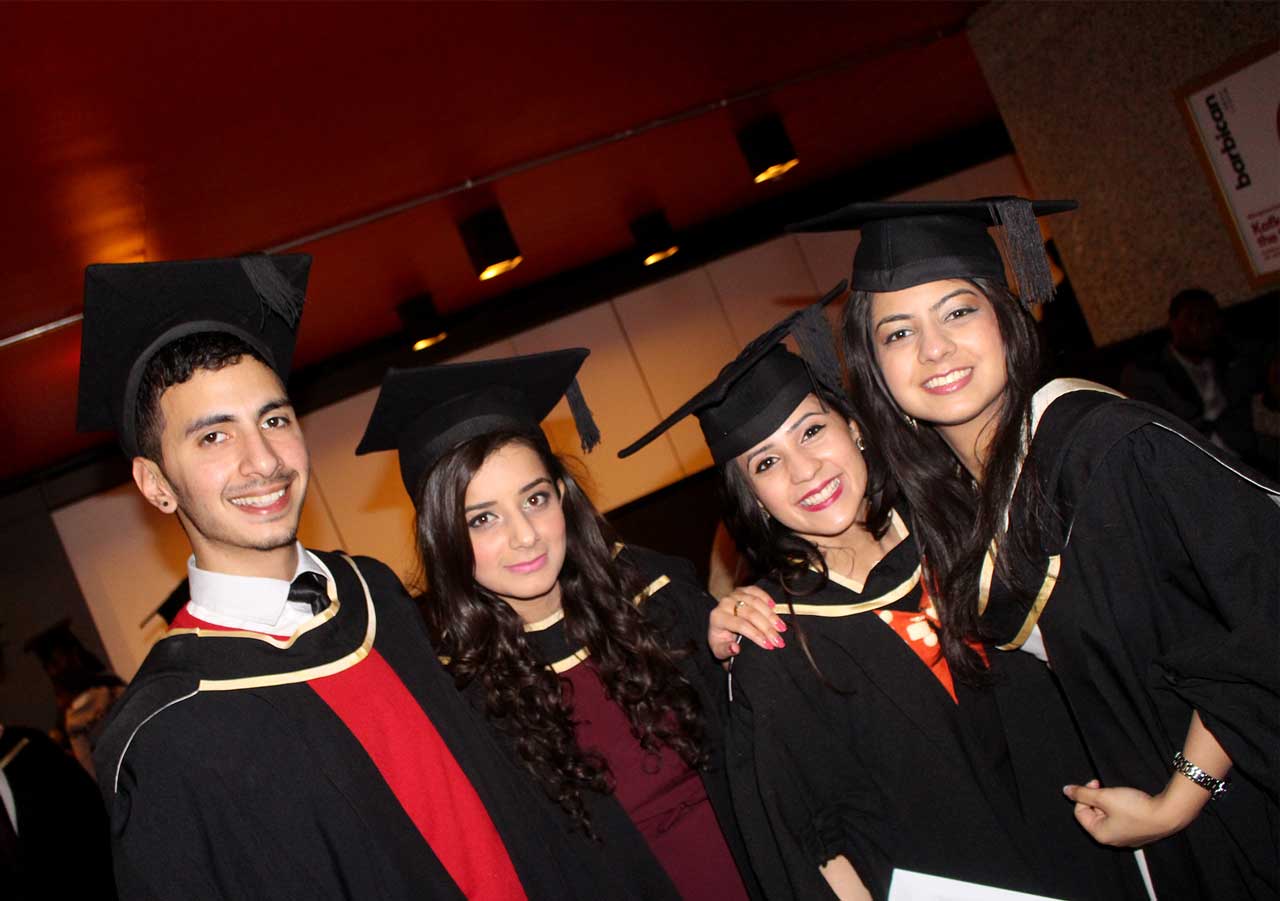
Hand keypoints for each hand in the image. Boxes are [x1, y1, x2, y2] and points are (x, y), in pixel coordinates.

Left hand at [708, 585, 786, 659]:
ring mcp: (734, 595)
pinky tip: (775, 607)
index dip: (756, 635)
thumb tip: (735, 648)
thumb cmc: (721, 641)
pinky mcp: (742, 590)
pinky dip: (766, 598)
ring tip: (782, 628)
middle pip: (750, 614)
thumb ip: (725, 650)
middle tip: (779, 640)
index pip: (741, 625)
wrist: (719, 627)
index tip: (769, 646)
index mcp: (718, 617)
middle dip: (767, 628)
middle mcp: (725, 603)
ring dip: (771, 615)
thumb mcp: (719, 651)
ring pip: (756, 602)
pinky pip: (756, 591)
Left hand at [1062, 778, 1198, 847]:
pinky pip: (1121, 819)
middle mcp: (1112, 840)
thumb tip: (1066, 790)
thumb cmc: (1134, 808)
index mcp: (1100, 834)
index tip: (1096, 784)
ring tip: (1120, 795)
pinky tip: (1130, 802)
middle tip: (1107, 790)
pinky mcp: (1138, 834)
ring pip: (1108, 816)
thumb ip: (1083, 793)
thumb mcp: (1104, 796)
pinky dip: (1121, 808)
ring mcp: (1126, 839)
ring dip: (1109, 802)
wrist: (1167, 814)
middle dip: (1097, 799)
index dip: (1084, 795)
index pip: (1080, 812)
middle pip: (1094, 814)